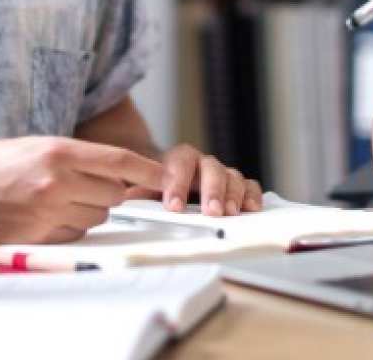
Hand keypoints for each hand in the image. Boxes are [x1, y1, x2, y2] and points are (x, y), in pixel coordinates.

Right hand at [0, 136, 167, 245]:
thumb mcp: (33, 145)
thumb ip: (73, 156)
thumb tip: (111, 170)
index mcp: (58, 151)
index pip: (118, 161)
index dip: (147, 169)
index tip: (164, 174)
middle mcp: (58, 182)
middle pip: (113, 193)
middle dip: (107, 190)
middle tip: (83, 185)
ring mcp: (49, 212)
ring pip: (97, 216)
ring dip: (89, 209)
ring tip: (58, 198)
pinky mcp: (39, 237)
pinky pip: (76, 234)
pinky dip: (71, 226)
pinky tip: (47, 215)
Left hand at [128, 144, 262, 215]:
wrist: (165, 182)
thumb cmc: (154, 188)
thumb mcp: (141, 189)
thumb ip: (136, 194)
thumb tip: (120, 202)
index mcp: (177, 160)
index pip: (180, 163)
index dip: (177, 183)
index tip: (173, 207)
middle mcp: (202, 163)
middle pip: (211, 168)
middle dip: (212, 191)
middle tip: (211, 212)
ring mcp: (221, 174)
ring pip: (232, 176)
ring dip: (232, 195)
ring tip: (230, 214)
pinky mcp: (236, 187)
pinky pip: (249, 186)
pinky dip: (252, 195)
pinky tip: (251, 208)